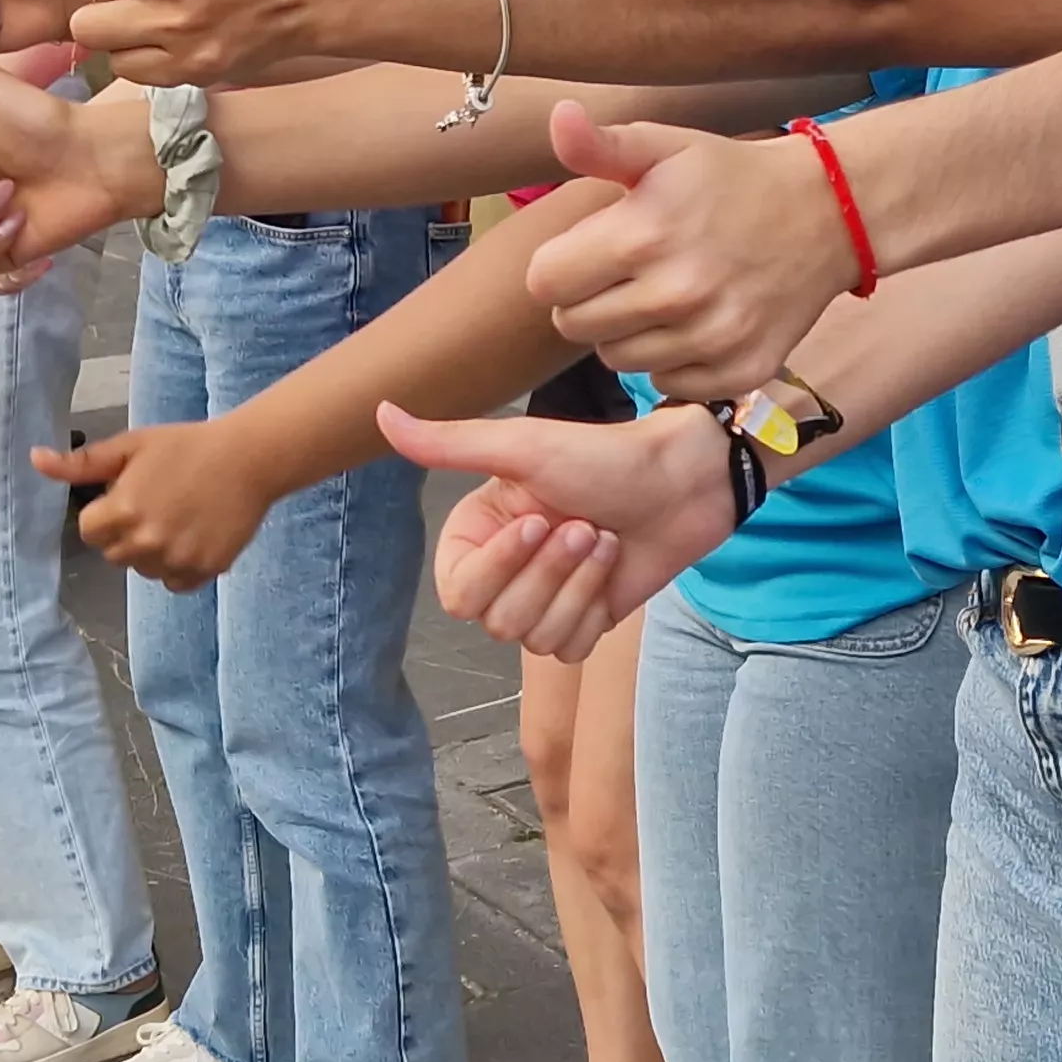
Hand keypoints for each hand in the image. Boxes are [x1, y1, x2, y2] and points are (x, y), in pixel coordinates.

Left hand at [34, 422, 274, 592]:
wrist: (249, 458)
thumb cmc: (185, 446)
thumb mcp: (130, 446)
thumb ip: (80, 462)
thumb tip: (34, 459)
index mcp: (123, 510)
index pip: (90, 532)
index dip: (107, 513)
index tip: (130, 496)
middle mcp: (146, 541)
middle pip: (115, 554)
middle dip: (128, 533)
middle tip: (158, 504)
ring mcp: (177, 559)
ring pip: (144, 570)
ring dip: (153, 552)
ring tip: (179, 519)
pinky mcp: (204, 571)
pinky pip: (175, 582)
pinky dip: (180, 566)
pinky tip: (194, 536)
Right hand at [389, 401, 732, 659]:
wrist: (681, 482)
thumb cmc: (604, 456)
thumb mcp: (522, 447)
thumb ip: (449, 443)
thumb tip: (379, 411)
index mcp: (477, 533)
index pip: (459, 593)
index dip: (500, 566)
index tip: (537, 522)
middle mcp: (503, 569)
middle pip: (498, 621)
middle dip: (549, 574)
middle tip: (583, 524)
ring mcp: (544, 599)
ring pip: (535, 638)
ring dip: (579, 586)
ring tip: (602, 538)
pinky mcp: (582, 620)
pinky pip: (569, 650)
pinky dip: (594, 608)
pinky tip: (613, 566)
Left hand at [523, 105, 862, 399]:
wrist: (828, 212)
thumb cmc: (732, 176)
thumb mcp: (665, 147)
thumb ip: (601, 145)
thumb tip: (557, 117)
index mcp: (643, 234)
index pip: (544, 282)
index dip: (560, 265)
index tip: (592, 252)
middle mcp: (675, 293)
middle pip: (572, 326)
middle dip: (588, 298)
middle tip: (628, 272)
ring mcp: (711, 338)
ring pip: (616, 358)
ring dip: (627, 331)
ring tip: (662, 294)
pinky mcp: (740, 370)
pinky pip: (665, 382)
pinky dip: (672, 358)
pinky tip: (695, 322)